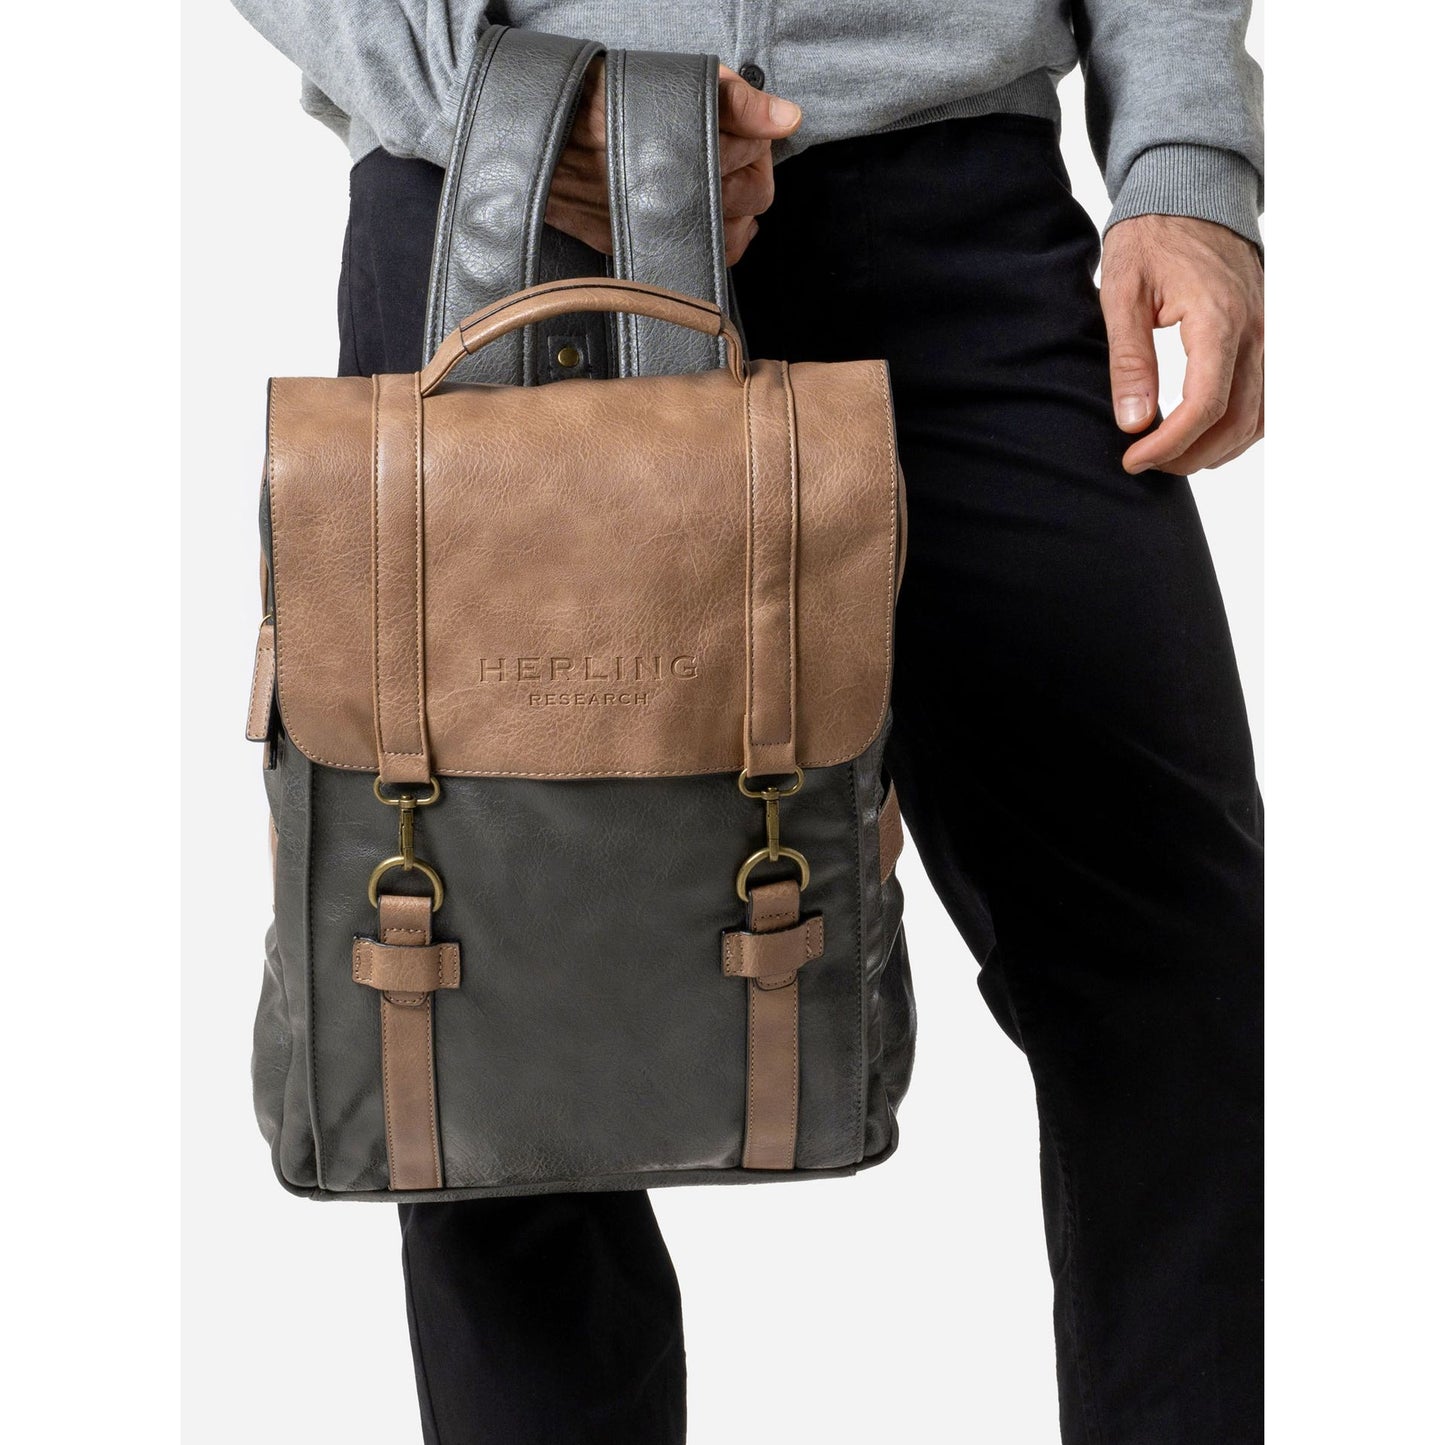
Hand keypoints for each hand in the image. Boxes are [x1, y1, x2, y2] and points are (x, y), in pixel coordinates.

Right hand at [546, 60, 801, 265]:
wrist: (536, 145)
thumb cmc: (594, 104)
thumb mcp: (664, 78)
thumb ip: (731, 96)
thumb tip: (788, 117)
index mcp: (690, 146)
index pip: (758, 149)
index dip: (755, 132)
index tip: (738, 124)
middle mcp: (683, 192)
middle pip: (754, 189)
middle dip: (749, 164)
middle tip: (725, 146)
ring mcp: (670, 224)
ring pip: (739, 226)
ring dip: (736, 202)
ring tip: (713, 179)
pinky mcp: (655, 245)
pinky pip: (715, 255)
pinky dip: (725, 238)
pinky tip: (712, 214)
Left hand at [1101, 215, 1263, 474]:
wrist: (1191, 192)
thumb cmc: (1151, 237)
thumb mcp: (1122, 294)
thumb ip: (1130, 360)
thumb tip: (1133, 422)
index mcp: (1218, 319)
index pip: (1205, 405)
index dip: (1169, 444)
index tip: (1132, 459)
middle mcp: (1256, 329)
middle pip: (1237, 421)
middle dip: (1188, 455)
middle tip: (1144, 462)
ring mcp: (1269, 333)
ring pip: (1259, 417)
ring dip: (1217, 449)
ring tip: (1169, 455)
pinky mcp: (1268, 335)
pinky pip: (1268, 398)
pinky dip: (1239, 428)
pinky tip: (1203, 435)